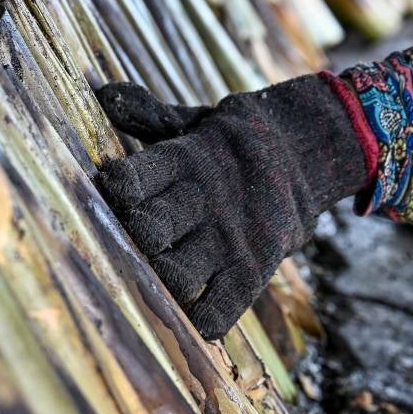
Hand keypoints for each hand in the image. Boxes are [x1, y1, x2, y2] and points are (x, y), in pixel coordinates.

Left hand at [97, 76, 368, 339]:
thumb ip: (147, 116)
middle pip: (152, 229)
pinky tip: (190, 319)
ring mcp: (231, 236)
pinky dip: (203, 317)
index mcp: (185, 160)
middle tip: (133, 240)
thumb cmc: (226, 146)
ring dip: (158, 279)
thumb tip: (103, 94)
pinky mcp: (255, 265)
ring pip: (178, 272)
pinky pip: (223, 303)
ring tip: (156, 277)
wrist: (309, 152)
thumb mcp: (191, 124)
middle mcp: (206, 199)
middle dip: (134, 239)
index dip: (118, 188)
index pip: (138, 177)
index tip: (112, 189)